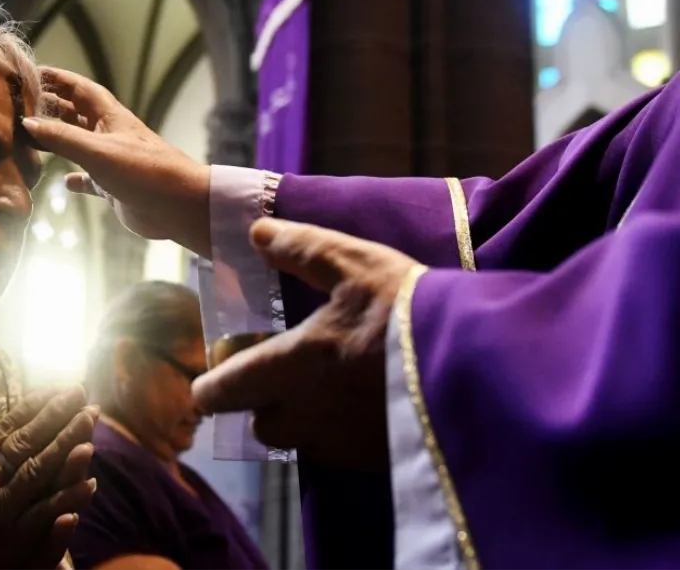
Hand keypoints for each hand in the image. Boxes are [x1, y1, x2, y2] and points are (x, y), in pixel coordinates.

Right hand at [0, 386, 98, 569]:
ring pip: (41, 470)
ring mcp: (3, 508)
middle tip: (82, 393)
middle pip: (29, 441)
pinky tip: (90, 484)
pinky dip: (67, 499)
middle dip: (57, 414)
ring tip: (89, 422)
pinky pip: (45, 514)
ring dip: (67, 444)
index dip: (33, 405)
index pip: (7, 427)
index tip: (55, 386)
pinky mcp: (13, 538)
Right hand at [22, 67, 213, 256]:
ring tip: (33, 138)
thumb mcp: (97, 150)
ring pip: (80, 144)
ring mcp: (112, 160)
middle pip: (76, 113)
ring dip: (60, 140)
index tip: (32, 73)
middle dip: (53, 107)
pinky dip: (76, 179)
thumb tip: (27, 123)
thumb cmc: (142, 170)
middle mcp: (110, 134)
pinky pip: (90, 178)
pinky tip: (65, 182)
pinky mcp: (114, 185)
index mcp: (110, 116)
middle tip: (24, 105)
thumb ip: (62, 137)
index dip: (58, 79)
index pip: (80, 89)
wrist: (178, 205)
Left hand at [192, 218, 419, 470]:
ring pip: (303, 443)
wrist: (483, 370)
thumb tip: (256, 232)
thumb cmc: (410, 313)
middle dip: (264, 407)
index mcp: (290, 366)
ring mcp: (341, 446)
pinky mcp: (377, 463)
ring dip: (305, 423)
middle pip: (261, 425)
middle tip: (283, 377)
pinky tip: (368, 408)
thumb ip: (302, 249)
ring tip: (331, 391)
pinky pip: (342, 454)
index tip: (213, 377)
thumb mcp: (357, 264)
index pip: (224, 391)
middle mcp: (305, 415)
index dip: (211, 387)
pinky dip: (345, 435)